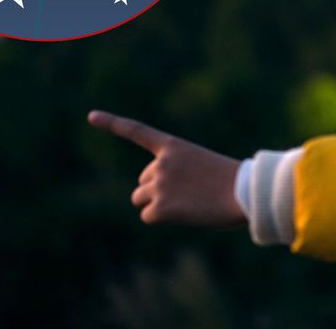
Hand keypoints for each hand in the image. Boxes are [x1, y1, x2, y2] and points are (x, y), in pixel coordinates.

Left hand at [88, 110, 245, 227]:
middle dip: (158, 190)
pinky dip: (162, 219)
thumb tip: (153, 202)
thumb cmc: (231, 182)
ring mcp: (158, 185)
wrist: (244, 193)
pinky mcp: (160, 207)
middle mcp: (160, 163)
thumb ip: (176, 174)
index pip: (137, 131)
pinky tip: (185, 214)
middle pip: (143, 182)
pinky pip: (148, 217)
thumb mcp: (202, 167)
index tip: (91, 116)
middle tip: (189, 193)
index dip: (112, 123)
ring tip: (187, 204)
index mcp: (173, 146)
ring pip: (141, 199)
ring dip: (157, 204)